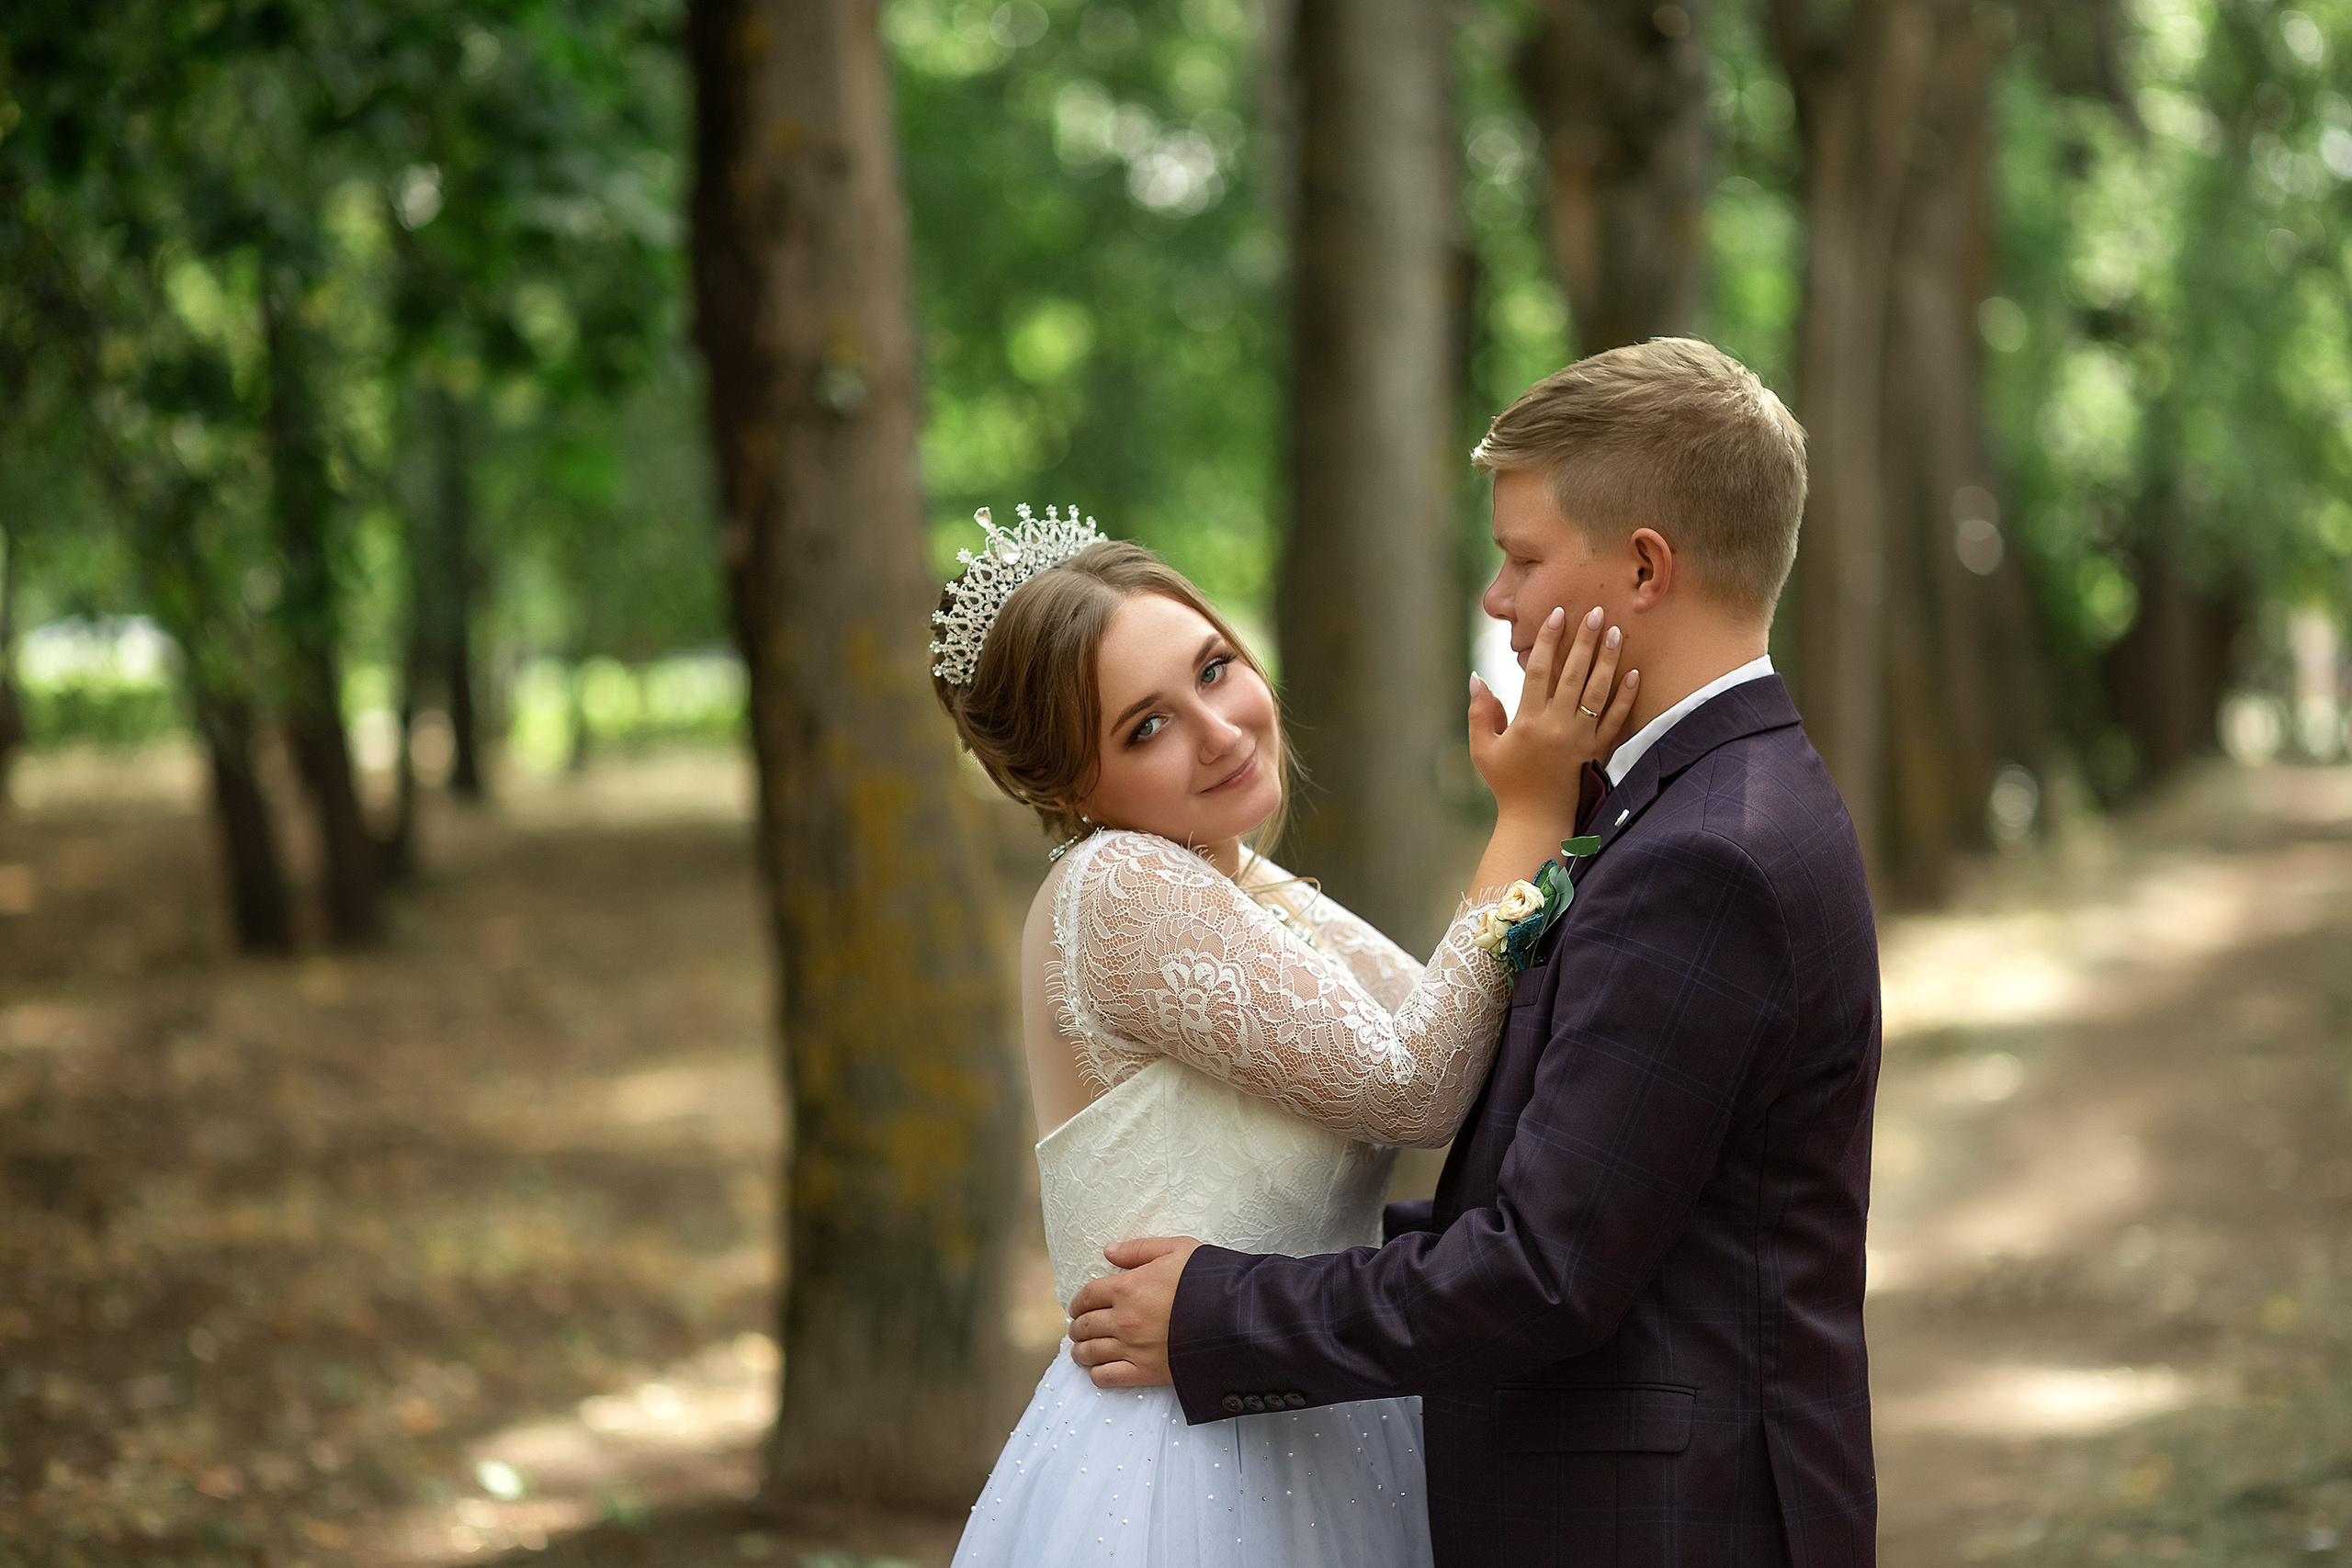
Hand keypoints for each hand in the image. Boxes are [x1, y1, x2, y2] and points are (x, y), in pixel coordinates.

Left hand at [1066, 1235, 1200, 1388]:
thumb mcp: (1176, 1249)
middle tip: (1078, 1328)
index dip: (1078, 1302)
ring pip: (1090, 1352)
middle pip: (1085, 1325)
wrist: (1235, 1318)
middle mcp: (1123, 1319)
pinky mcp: (1145, 1372)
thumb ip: (1139, 1249)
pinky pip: (1107, 1377)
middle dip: (1078, 1327)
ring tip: (1081, 1350)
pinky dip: (1096, 1374)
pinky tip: (1097, 1370)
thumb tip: (1109, 1251)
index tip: (1077, 1307)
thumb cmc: (1207, 1280)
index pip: (1087, 1296)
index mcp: (1127, 1287)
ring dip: (1080, 1351)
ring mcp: (1131, 1348)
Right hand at [1468, 605, 1638, 823]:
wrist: (1536, 821)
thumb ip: (1480, 712)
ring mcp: (1580, 739)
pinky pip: (1615, 720)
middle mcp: (1557, 727)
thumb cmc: (1506, 784)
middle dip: (1585, 640)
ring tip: (1616, 632)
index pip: (1539, 671)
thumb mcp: (1483, 749)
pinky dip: (1626, 697)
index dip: (1548, 640)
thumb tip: (1476, 676)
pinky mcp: (1596, 752)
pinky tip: (1634, 673)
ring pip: (1598, 692)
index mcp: (1527, 723)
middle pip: (1573, 674)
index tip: (1558, 615)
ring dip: (1608, 660)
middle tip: (1596, 612)